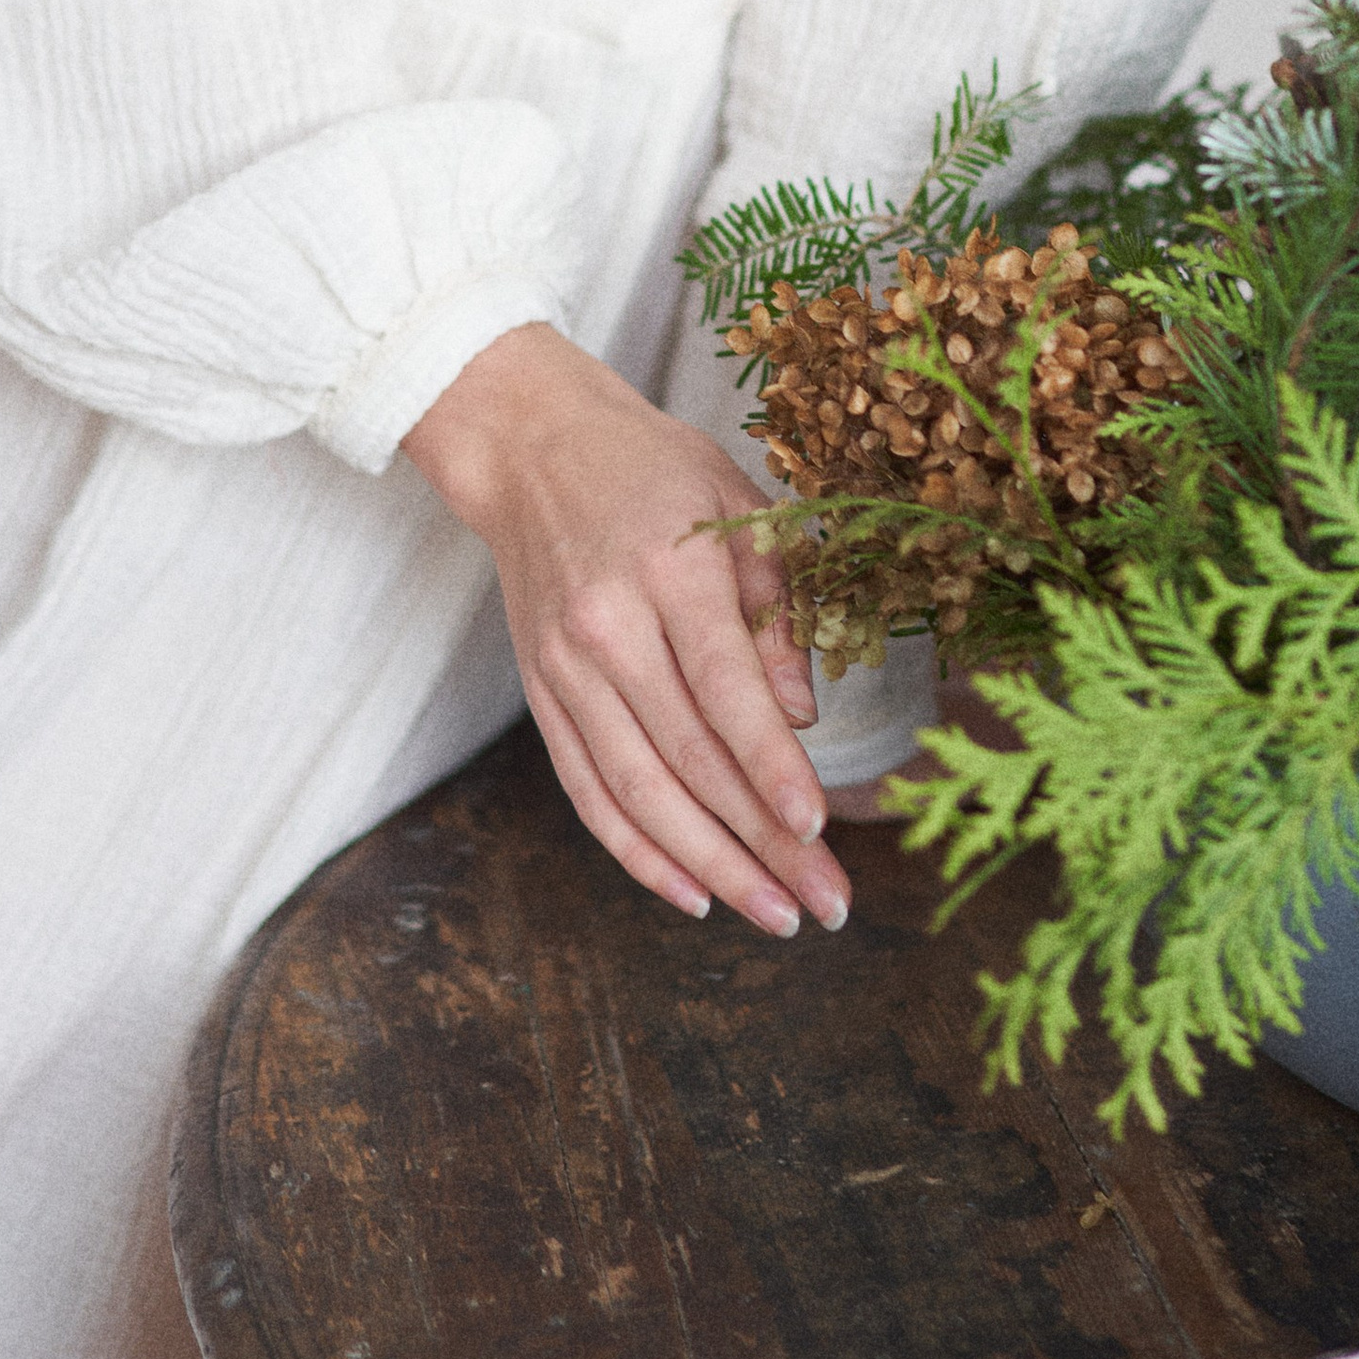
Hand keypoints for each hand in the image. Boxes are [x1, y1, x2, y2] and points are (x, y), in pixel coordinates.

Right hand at [403, 320, 848, 939]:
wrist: (531, 446)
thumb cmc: (654, 468)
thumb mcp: (737, 507)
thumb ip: (777, 607)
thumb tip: (804, 716)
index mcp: (669, 570)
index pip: (725, 688)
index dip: (772, 764)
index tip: (819, 826)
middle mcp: (609, 627)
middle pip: (689, 757)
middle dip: (761, 842)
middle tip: (827, 902)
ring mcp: (565, 668)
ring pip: (638, 791)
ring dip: (709, 865)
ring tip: (774, 913)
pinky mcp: (540, 694)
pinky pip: (588, 791)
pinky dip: (638, 852)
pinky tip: (693, 893)